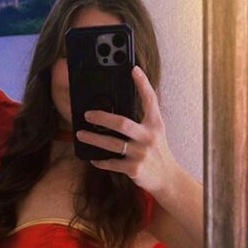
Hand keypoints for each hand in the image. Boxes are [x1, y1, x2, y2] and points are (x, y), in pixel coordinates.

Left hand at [76, 66, 178, 193]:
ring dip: (93, 139)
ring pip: (112, 144)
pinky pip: (112, 163)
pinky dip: (100, 161)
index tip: (134, 69)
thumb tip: (118, 110)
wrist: (167, 178)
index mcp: (155, 124)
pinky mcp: (134, 169)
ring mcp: (141, 154)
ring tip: (80, 134)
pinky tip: (92, 158)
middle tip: (87, 115)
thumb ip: (142, 120)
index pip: (150, 100)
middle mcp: (149, 137)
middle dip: (102, 118)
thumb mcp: (156, 132)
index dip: (143, 84)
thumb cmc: (157, 151)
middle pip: (122, 123)